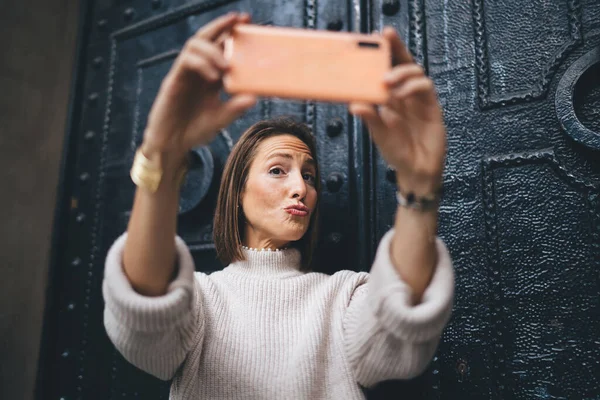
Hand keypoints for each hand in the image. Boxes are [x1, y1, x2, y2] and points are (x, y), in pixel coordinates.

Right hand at [143, 12, 256, 160]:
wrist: (173, 144)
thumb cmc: (195, 130)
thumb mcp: (221, 119)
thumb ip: (235, 108)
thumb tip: (254, 97)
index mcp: (211, 75)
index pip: (221, 46)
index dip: (233, 33)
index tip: (249, 23)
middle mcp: (198, 69)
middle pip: (207, 37)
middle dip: (222, 25)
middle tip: (239, 20)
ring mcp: (185, 73)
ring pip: (195, 45)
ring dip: (213, 50)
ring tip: (227, 65)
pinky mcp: (174, 80)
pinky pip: (186, 62)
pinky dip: (202, 64)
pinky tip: (213, 77)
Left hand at [349, 27, 445, 194]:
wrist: (416, 171)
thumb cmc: (397, 152)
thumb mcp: (378, 136)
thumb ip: (370, 119)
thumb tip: (354, 105)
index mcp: (390, 98)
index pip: (387, 69)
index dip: (384, 53)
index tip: (374, 38)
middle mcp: (405, 95)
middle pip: (404, 63)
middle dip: (396, 47)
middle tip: (386, 37)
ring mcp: (419, 99)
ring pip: (415, 72)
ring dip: (401, 71)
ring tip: (386, 81)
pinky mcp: (432, 107)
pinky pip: (426, 87)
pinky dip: (412, 86)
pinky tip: (401, 94)